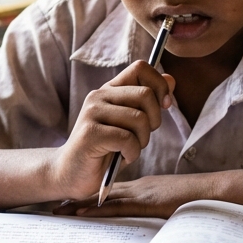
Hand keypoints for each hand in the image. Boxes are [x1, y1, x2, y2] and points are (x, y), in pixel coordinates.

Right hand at [49, 61, 174, 199]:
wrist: (72, 174)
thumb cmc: (105, 150)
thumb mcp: (131, 124)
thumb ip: (148, 102)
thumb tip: (171, 79)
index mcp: (110, 90)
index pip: (140, 68)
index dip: (160, 85)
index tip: (165, 105)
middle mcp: (99, 96)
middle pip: (145, 94)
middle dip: (154, 120)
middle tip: (141, 136)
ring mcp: (92, 113)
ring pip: (139, 118)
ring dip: (142, 141)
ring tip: (129, 149)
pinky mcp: (90, 133)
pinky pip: (127, 139)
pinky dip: (132, 153)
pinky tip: (122, 157)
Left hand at [57, 173, 219, 218]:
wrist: (217, 191)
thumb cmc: (202, 198)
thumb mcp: (177, 200)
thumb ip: (164, 205)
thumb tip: (157, 215)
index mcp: (147, 186)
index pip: (114, 189)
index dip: (93, 193)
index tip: (74, 198)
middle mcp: (140, 187)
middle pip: (103, 192)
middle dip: (79, 198)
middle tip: (56, 204)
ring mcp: (143, 194)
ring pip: (105, 198)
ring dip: (81, 204)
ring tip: (59, 210)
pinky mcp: (147, 203)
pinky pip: (117, 206)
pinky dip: (97, 209)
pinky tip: (82, 212)